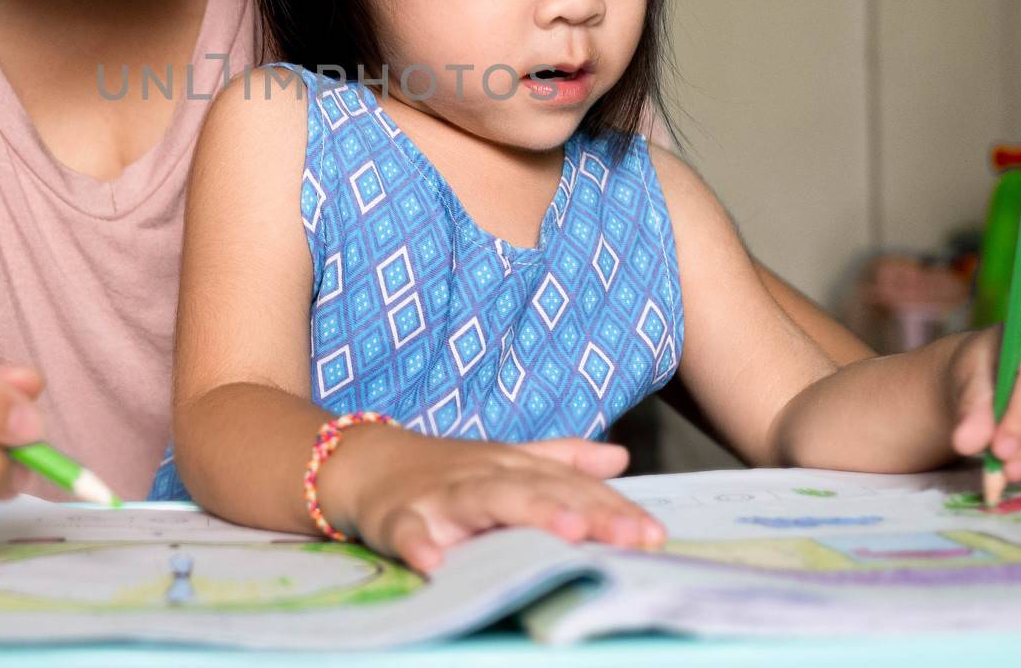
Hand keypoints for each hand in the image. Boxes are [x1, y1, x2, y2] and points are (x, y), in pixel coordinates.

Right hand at [324, 429, 661, 572]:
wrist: (366, 464)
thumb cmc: (446, 470)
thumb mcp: (506, 459)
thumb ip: (562, 460)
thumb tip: (620, 457)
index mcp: (512, 467)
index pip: (571, 487)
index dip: (613, 509)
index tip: (655, 535)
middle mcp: (483, 476)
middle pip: (540, 490)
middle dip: (587, 511)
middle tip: (629, 536)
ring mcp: (440, 496)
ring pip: (487, 501)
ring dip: (527, 513)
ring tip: (568, 531)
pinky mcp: (398, 517)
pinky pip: (409, 531)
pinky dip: (420, 544)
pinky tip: (435, 563)